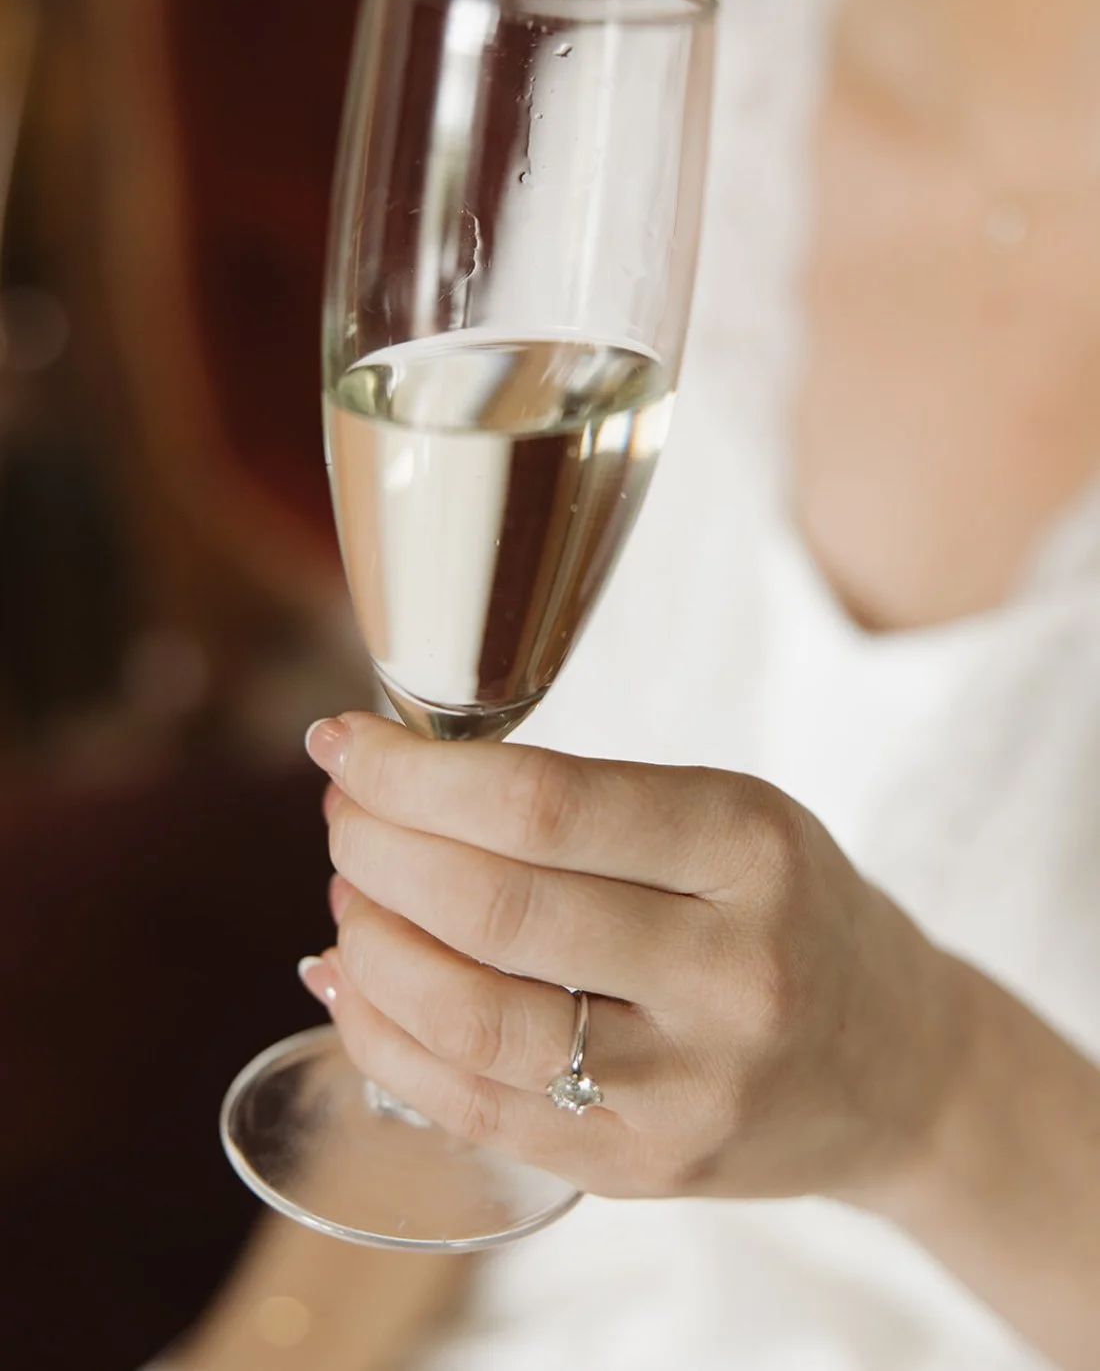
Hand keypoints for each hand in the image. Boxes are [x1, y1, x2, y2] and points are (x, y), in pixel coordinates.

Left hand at [301, 713, 966, 1202]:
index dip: (415, 774)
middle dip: (378, 848)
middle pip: (493, 908)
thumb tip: (401, 782)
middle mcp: (726, 971)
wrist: (895, 1064)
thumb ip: (587, 802)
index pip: (544, 805)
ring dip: (369, 944)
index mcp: (749, 850)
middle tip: (343, 817)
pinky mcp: (643, 1167)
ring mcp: (685, 1085)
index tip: (346, 745)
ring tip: (349, 895)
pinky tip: (350, 984)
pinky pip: (474, 1106)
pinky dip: (382, 1038)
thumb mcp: (733, 818)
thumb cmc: (792, 912)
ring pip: (469, 1016)